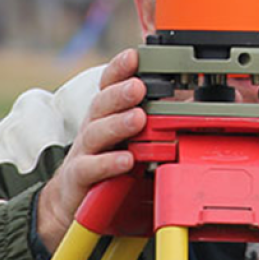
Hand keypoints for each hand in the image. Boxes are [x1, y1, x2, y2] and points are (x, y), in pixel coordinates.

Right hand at [37, 49, 146, 252]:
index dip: (119, 69)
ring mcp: (83, 154)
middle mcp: (92, 130)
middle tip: (139, 85)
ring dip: (117, 124)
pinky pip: (91, 169)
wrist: (70, 204)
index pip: (109, 87)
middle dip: (120, 92)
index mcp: (105, 117)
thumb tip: (189, 105)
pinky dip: (108, 163)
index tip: (135, 55)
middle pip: (102, 105)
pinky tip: (126, 160)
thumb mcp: (132, 143)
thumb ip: (154, 125)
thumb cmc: (107, 168)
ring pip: (95, 133)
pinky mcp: (79, 180)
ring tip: (138, 118)